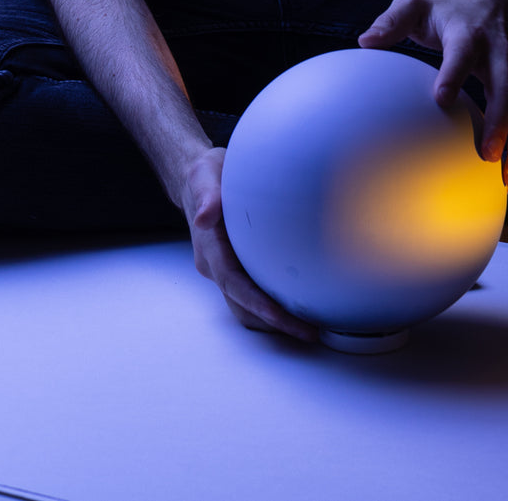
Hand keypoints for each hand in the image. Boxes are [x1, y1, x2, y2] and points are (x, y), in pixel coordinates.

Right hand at [179, 147, 318, 341]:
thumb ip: (207, 195)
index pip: (234, 284)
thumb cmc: (204, 175)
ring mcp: (225, 269)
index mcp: (210, 248)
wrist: (196, 180)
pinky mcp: (237, 267)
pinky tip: (300, 305)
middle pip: (243, 305)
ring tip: (310, 327)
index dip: (257, 304)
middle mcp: (216, 265)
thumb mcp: (204, 175)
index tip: (281, 317)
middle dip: (274, 323)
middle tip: (310, 333)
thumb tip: (205, 217)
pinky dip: (273, 307)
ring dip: (275, 321)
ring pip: (247, 306)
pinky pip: (253, 295)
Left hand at [357, 0, 507, 190]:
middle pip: (505, 87)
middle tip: (487, 154)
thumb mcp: (415, 6)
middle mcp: (497, 53)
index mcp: (467, 33)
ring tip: (507, 179)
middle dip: (499, 120)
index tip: (441, 99)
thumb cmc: (445, 11)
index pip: (462, 53)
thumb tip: (365, 42)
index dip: (454, 74)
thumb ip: (391, 21)